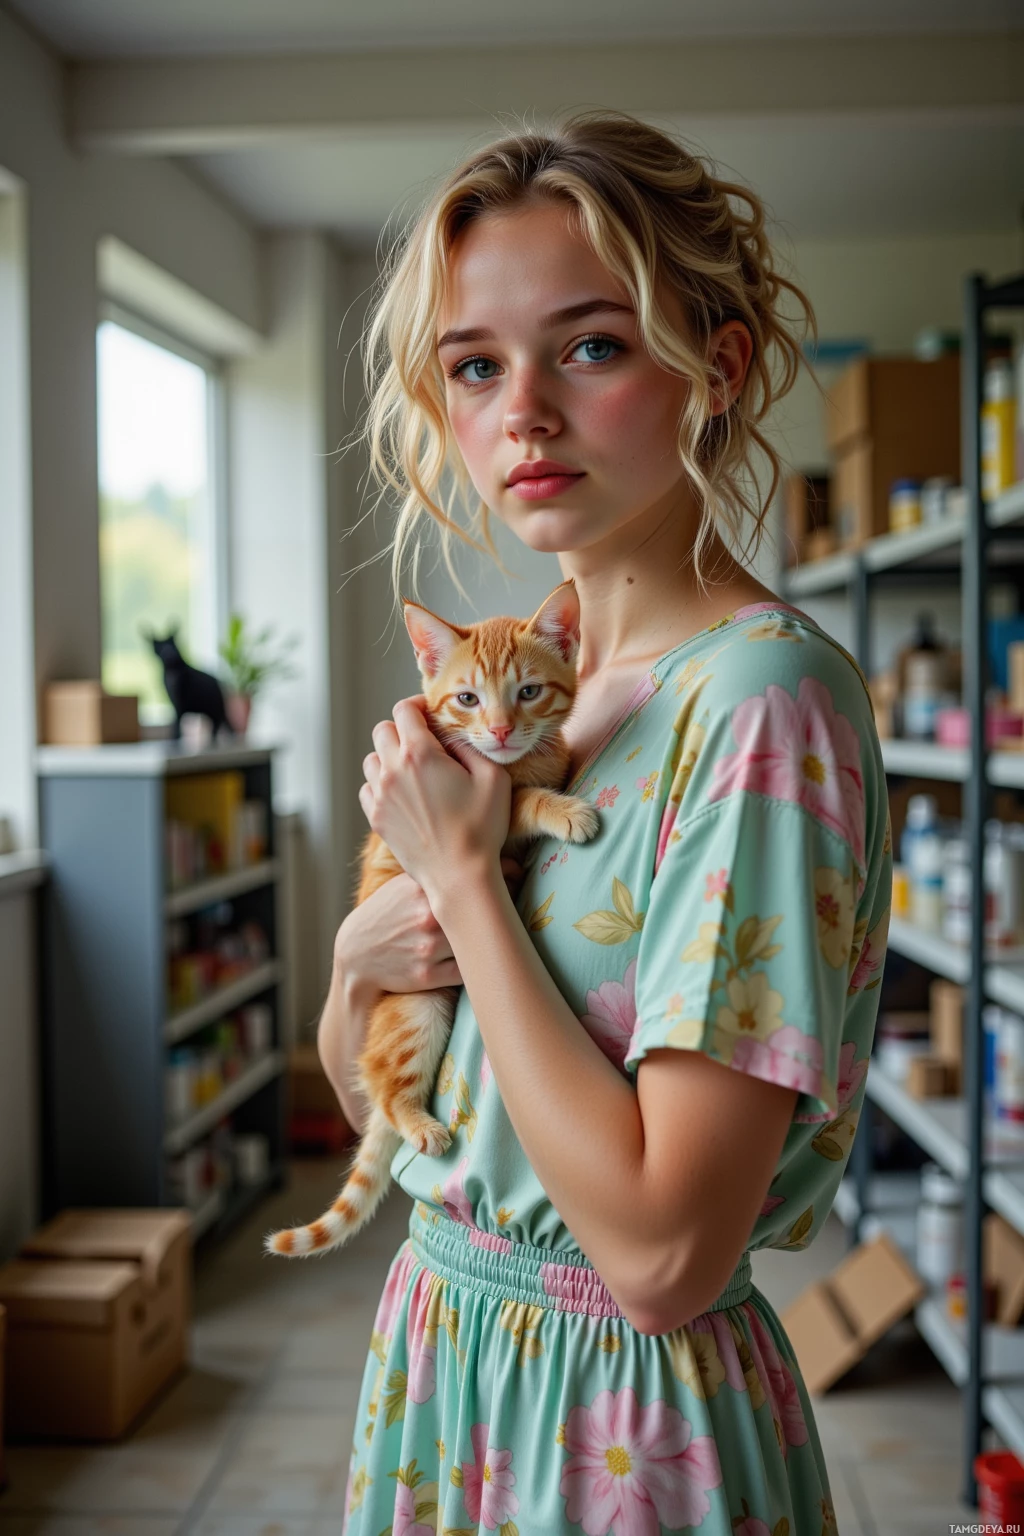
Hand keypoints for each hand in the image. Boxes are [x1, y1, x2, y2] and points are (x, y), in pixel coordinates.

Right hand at [334, 857, 524, 997]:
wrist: (355, 955)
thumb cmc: (384, 914)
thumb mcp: (400, 884)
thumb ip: (431, 872)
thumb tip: (471, 852)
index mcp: (420, 887)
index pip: (473, 872)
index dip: (501, 869)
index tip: (515, 869)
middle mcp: (426, 916)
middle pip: (484, 904)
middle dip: (505, 896)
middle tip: (518, 890)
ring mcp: (427, 948)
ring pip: (479, 938)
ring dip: (495, 930)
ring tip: (505, 921)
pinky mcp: (428, 976)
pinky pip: (468, 969)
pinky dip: (478, 960)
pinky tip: (484, 950)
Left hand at [358, 696, 511, 901]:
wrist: (458, 876)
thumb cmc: (482, 828)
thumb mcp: (493, 778)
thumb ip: (470, 747)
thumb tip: (452, 736)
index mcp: (420, 754)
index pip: (404, 710)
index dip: (418, 706)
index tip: (430, 715)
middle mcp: (392, 770)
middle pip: (382, 730)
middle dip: (402, 730)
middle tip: (424, 742)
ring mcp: (379, 796)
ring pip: (372, 759)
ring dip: (389, 757)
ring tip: (412, 770)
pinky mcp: (375, 818)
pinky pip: (368, 788)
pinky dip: (381, 785)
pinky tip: (403, 794)